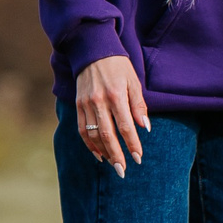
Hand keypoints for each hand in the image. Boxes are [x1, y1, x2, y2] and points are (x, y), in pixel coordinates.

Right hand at [73, 54, 148, 173]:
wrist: (92, 51)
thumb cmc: (118, 66)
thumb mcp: (134, 81)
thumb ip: (139, 105)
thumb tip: (145, 127)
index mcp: (116, 96)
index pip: (126, 127)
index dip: (132, 144)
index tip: (138, 158)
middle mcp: (99, 101)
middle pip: (108, 135)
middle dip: (116, 155)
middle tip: (123, 171)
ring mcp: (86, 104)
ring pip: (94, 135)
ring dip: (103, 152)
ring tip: (113, 164)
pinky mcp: (78, 105)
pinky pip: (82, 129)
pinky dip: (89, 144)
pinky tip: (98, 154)